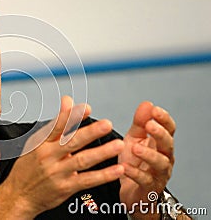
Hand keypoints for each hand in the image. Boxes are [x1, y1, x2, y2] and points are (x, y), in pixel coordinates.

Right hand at [0, 96, 124, 218]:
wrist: (18, 196)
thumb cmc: (28, 168)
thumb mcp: (37, 143)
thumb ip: (56, 122)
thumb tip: (68, 101)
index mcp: (42, 144)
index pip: (57, 127)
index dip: (72, 116)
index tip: (85, 108)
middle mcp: (49, 157)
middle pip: (71, 142)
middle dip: (90, 132)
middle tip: (106, 124)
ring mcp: (57, 173)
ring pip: (82, 161)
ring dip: (101, 153)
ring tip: (117, 145)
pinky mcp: (65, 188)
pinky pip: (87, 180)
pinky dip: (103, 175)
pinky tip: (117, 170)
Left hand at [119, 101, 175, 218]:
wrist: (129, 190)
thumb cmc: (134, 163)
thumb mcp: (134, 139)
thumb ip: (140, 123)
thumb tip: (147, 104)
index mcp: (160, 144)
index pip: (169, 129)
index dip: (164, 119)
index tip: (154, 110)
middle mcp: (164, 158)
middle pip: (168, 144)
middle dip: (160, 134)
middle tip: (149, 125)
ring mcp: (158, 173)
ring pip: (160, 163)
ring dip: (148, 154)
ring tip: (135, 148)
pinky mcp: (148, 188)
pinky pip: (144, 180)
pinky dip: (134, 173)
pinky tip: (125, 167)